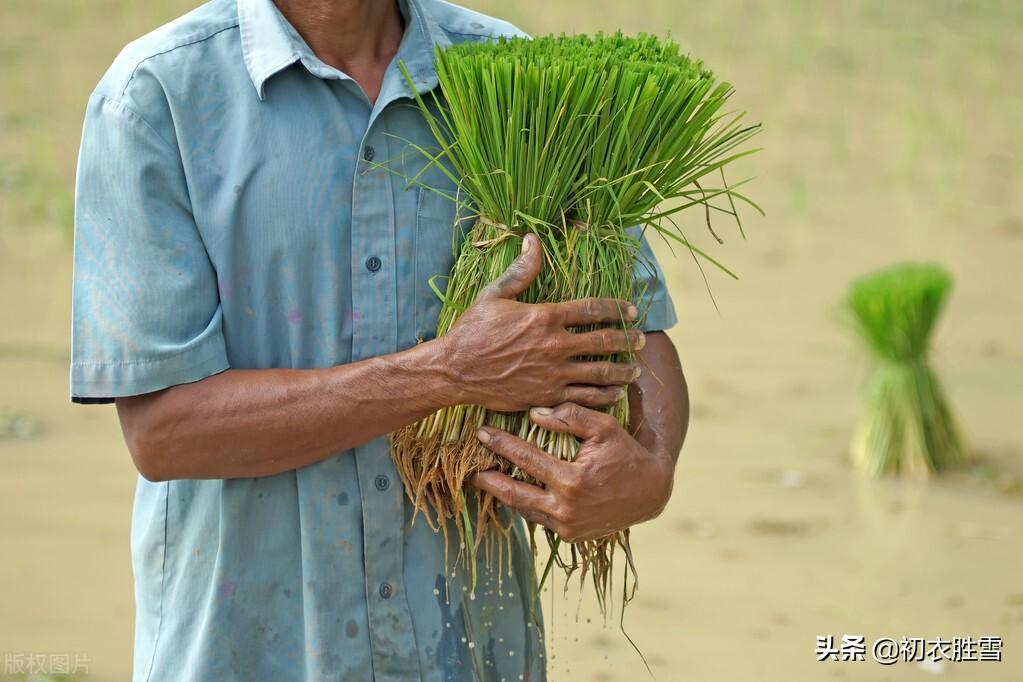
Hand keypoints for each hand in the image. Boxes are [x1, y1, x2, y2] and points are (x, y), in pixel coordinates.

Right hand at [440, 233, 645, 411]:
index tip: (631, 311)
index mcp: (545, 316)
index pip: (593, 309)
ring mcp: (553, 373)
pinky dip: (605, 396)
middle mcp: (555, 345)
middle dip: (628, 340)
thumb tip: (532, 239)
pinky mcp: (547, 396)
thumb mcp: (494, 295)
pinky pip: (585, 398)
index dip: (618, 308)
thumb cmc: (472, 331)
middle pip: (605, 341)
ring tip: (635, 369)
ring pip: (601, 373)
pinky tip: (615, 394)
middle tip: (641, 340)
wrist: (454, 371)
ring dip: (623, 370)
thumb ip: (521, 270)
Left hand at [470, 402, 674, 541]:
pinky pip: (540, 520)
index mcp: (571, 480)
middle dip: (488, 480)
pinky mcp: (571, 537)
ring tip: (485, 480)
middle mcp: (566, 508)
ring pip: (524, 510)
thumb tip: (534, 413)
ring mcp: (567, 526)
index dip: (501, 444)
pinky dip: (526, 506)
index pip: (525, 459)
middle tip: (469, 468)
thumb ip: (569, 418)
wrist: (651, 491)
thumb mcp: (604, 428)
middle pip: (513, 494)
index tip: (481, 433)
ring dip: (503, 495)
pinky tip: (513, 493)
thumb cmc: (627, 453)